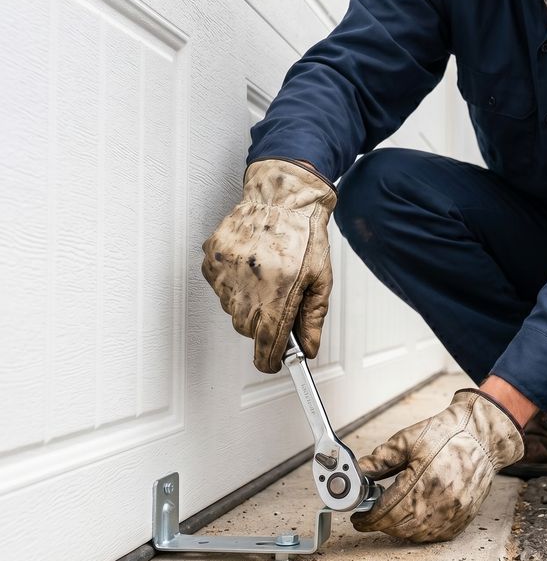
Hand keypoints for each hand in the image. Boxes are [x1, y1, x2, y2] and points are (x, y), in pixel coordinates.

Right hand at [201, 158, 336, 372]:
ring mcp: (226, 271)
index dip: (269, 360)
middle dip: (263, 326)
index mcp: (278, 292)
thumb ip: (312, 318)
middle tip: (278, 302)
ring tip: (266, 277)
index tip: (273, 363)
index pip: (265, 344)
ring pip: (232, 310)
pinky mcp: (212, 259)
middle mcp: (248, 284)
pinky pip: (219, 288)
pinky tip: (250, 267)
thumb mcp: (320, 279)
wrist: (282, 197)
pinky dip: (233, 285)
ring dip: (248, 303)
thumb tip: (307, 348)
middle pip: (247, 330)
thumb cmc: (305, 234)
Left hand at [351, 389, 524, 542]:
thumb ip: (381, 458)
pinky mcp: (463, 517)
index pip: (386, 512)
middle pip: (398, 527)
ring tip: (392, 514)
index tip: (359, 517)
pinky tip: (414, 518)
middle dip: (380, 524)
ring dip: (398, 529)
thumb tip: (360, 470)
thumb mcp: (409, 439)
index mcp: (423, 482)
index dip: (368, 518)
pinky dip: (420, 532)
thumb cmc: (449, 434)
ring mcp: (453, 513)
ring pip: (416, 535)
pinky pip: (435, 536)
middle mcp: (439, 503)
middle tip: (372, 515)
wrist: (482, 436)